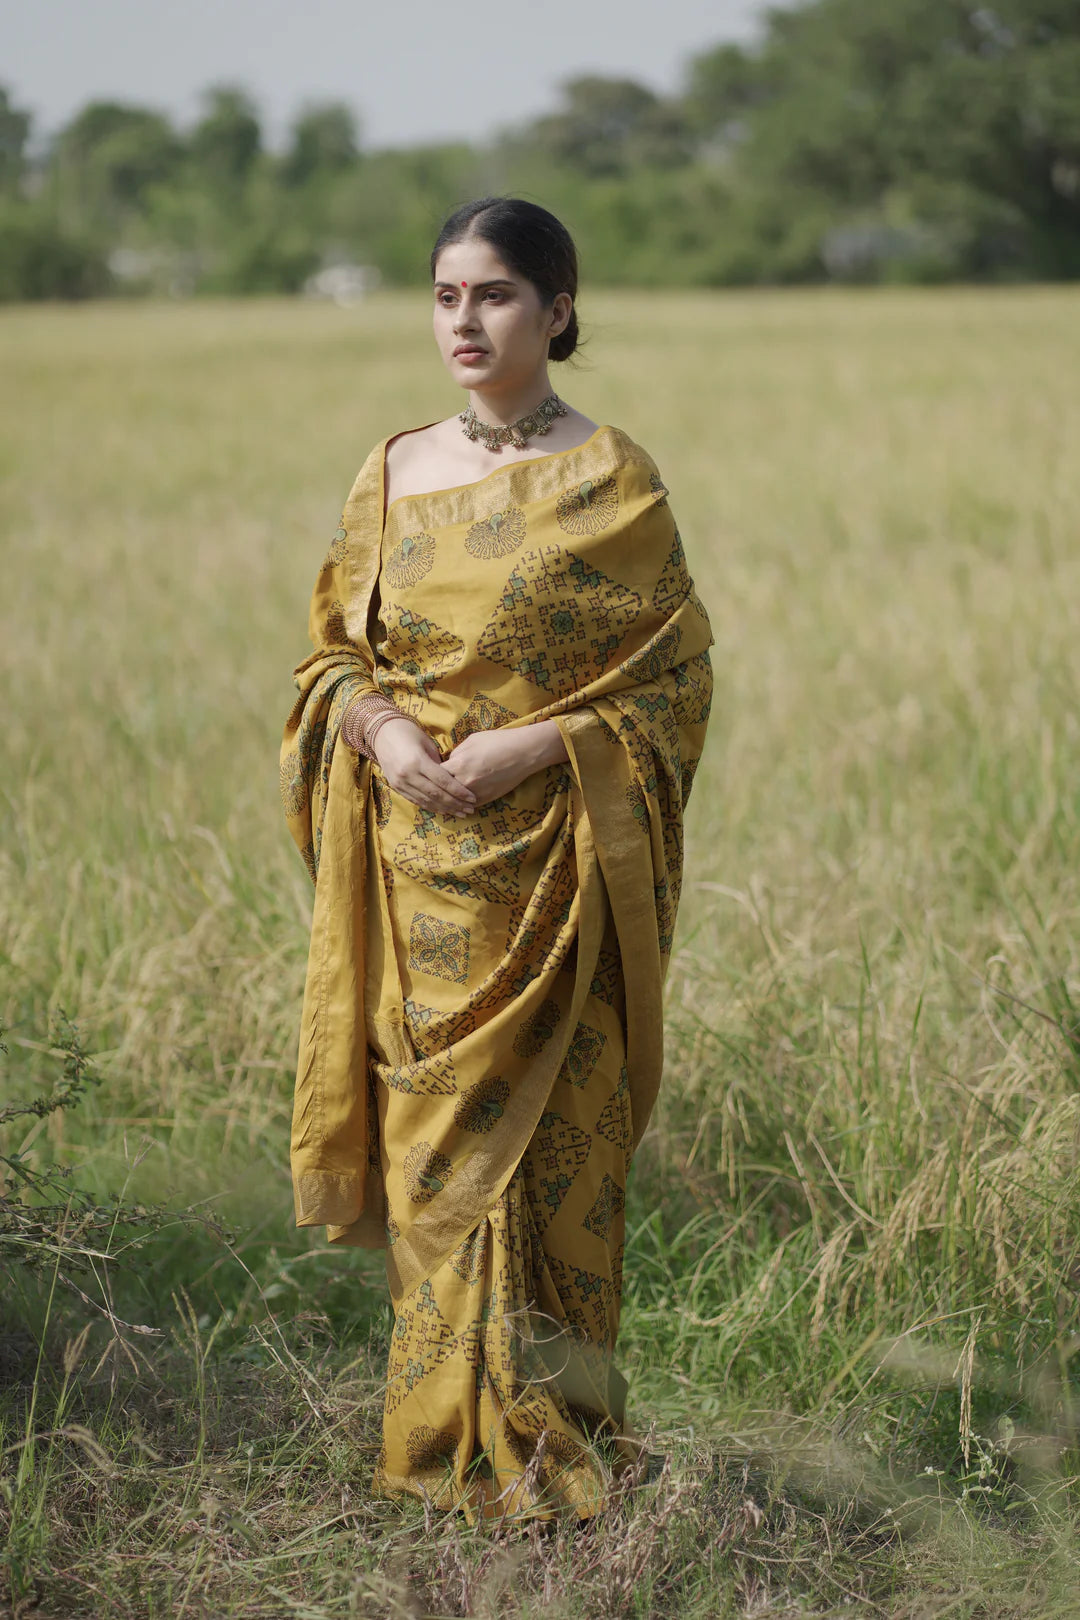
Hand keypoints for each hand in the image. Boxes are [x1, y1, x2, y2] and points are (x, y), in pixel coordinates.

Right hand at [374, 719, 476, 817]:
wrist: (382, 733)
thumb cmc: (409, 733)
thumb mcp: (427, 743)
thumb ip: (438, 762)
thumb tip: (452, 778)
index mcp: (418, 761)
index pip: (443, 781)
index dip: (459, 792)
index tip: (472, 798)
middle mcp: (408, 775)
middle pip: (436, 795)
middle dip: (455, 804)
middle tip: (470, 810)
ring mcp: (400, 783)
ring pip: (426, 801)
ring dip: (445, 809)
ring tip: (460, 813)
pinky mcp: (396, 787)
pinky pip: (416, 801)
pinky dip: (431, 807)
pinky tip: (443, 810)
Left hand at [443, 720, 567, 808]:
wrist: (522, 753)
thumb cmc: (498, 741)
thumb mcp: (472, 740)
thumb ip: (457, 753)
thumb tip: (450, 762)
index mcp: (459, 763)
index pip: (436, 774)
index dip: (432, 774)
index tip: (429, 775)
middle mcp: (465, 780)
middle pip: (443, 790)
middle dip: (437, 789)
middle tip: (431, 791)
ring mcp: (476, 792)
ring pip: (455, 801)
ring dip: (448, 801)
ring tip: (440, 803)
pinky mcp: (486, 799)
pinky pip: (468, 805)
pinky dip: (462, 805)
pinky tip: (458, 805)